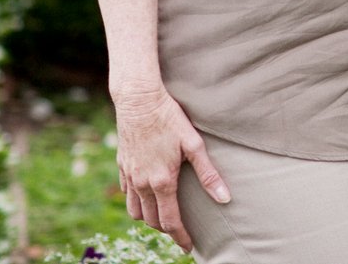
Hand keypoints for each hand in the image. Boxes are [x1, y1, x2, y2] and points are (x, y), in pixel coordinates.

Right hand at [112, 85, 228, 251]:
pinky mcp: (122, 166)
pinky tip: (147, 196)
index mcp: (162, 181)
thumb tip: (225, 198)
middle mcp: (142, 184)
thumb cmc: (170, 119)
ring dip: (149, 218)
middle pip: (152, 220)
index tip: (189, 246)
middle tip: (180, 232)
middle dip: (166, 230)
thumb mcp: (194, 144)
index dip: (181, 236)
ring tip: (164, 217)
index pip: (170, 221)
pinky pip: (126, 194)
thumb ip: (209, 174)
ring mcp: (129, 176)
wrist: (138, 101)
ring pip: (135, 211)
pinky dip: (136, 202)